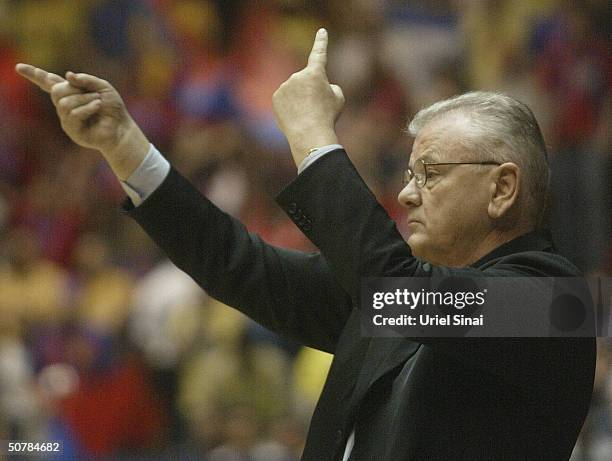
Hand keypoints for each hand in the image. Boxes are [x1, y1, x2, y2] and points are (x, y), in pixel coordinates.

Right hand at [15, 64, 149, 179]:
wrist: (121, 128)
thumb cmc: (113, 108)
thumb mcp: (103, 87)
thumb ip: (86, 80)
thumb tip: (67, 76)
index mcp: (71, 92)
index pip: (49, 81)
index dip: (34, 75)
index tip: (19, 67)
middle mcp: (65, 105)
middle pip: (56, 90)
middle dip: (74, 89)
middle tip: (93, 94)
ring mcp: (66, 118)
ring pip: (64, 102)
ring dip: (84, 99)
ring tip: (98, 102)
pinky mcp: (71, 130)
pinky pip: (72, 114)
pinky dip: (87, 108)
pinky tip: (97, 108)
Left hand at [273, 28, 344, 165]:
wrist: (308, 133)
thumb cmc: (327, 116)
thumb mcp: (338, 99)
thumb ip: (329, 87)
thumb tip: (318, 87)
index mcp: (315, 73)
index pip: (319, 53)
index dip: (321, 42)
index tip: (322, 31)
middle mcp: (298, 75)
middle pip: (307, 81)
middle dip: (311, 91)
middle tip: (317, 108)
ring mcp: (285, 85)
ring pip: (295, 90)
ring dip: (300, 100)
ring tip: (307, 115)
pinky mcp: (276, 97)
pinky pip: (285, 99)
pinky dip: (290, 106)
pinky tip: (295, 116)